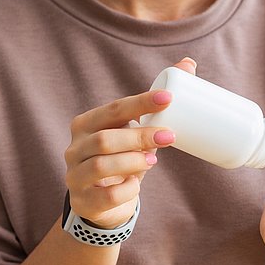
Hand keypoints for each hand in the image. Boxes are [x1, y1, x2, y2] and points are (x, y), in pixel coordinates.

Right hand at [62, 57, 196, 228]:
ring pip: (101, 165)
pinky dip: (127, 190)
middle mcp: (75, 147)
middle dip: (140, 136)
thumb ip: (157, 102)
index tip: (168, 98)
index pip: (113, 109)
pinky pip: (106, 196)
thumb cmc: (124, 156)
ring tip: (154, 160)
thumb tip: (189, 63)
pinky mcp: (83, 201)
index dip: (140, 103)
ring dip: (133, 161)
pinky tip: (136, 185)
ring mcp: (75, 175)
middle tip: (169, 136)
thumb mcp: (138, 130)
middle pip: (105, 138)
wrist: (104, 201)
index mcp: (87, 124)